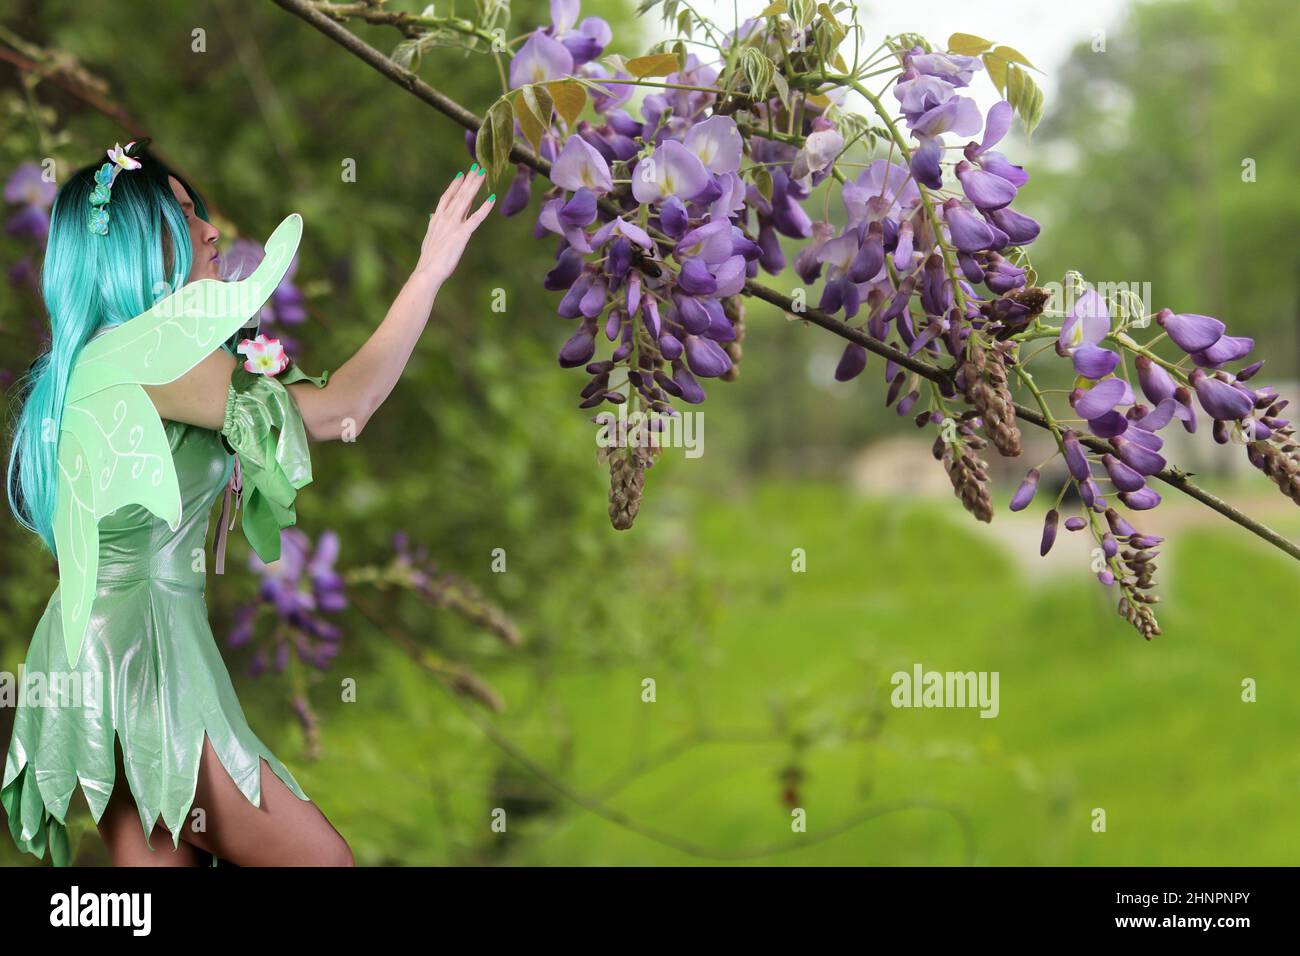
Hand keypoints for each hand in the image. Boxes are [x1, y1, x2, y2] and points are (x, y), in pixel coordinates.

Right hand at [414, 164, 495, 285]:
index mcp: (436, 219)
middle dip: (468, 180)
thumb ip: (434, 227)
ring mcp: (453, 225)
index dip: (454, 185)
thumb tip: (433, 217)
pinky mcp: (462, 234)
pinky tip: (492, 198)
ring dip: (475, 186)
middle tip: (476, 167)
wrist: (427, 271)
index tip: (461, 175)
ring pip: (466, 200)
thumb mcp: (429, 239)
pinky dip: (485, 207)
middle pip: (459, 195)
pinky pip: (476, 218)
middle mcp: (445, 218)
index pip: (446, 198)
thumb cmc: (429, 260)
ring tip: (483, 174)